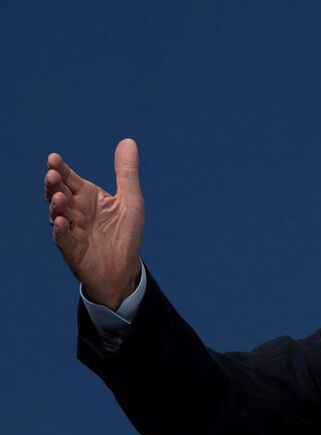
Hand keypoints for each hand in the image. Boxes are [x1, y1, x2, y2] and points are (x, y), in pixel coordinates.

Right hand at [45, 139, 144, 309]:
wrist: (124, 268)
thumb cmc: (124, 233)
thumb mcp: (130, 200)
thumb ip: (126, 173)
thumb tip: (128, 141)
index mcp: (88, 197)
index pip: (70, 179)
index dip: (62, 169)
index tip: (54, 158)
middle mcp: (76, 211)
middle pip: (60, 194)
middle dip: (54, 185)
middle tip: (52, 174)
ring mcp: (72, 230)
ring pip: (58, 215)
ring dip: (57, 206)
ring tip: (60, 197)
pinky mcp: (73, 250)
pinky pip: (64, 240)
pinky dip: (61, 231)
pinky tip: (61, 222)